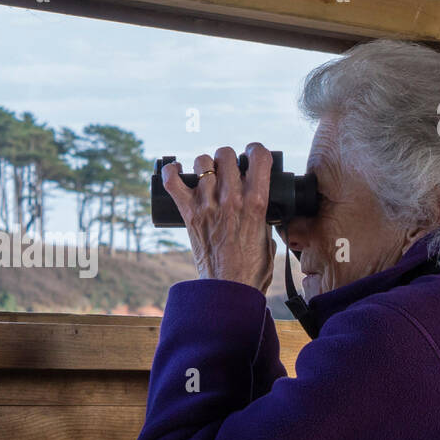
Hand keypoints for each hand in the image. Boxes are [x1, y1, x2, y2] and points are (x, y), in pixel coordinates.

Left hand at [161, 143, 276, 292]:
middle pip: (226, 154)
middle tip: (228, 170)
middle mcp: (231, 198)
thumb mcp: (269, 236)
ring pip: (202, 163)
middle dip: (228, 158)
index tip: (252, 156)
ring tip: (207, 176)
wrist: (228, 288)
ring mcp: (207, 204)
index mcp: (257, 202)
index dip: (256, 151)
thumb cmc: (251, 268)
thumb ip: (264, 216)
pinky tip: (176, 170)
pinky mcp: (189, 214)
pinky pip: (172, 182)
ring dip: (205, 166)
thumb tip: (260, 204)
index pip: (259, 157)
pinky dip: (171, 172)